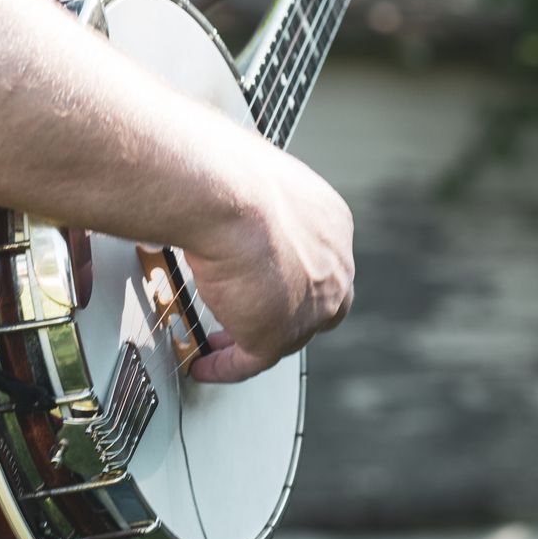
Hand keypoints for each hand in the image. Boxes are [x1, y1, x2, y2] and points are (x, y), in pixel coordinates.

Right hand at [183, 150, 354, 382]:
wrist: (226, 194)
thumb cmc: (229, 173)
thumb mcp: (249, 180)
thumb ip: (244, 201)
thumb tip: (213, 195)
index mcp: (330, 223)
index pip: (321, 261)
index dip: (295, 275)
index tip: (265, 278)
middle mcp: (332, 264)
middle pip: (317, 304)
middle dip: (284, 312)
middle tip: (250, 315)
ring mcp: (311, 303)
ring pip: (286, 335)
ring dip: (252, 339)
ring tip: (221, 344)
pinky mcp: (279, 334)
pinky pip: (252, 361)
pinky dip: (227, 365)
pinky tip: (205, 363)